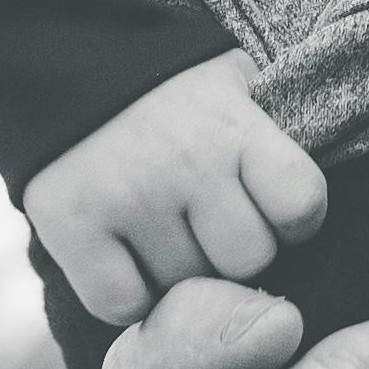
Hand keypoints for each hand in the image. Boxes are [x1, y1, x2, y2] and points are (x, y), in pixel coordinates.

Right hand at [23, 54, 329, 325]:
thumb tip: (303, 224)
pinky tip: (125, 258)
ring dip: (180, 274)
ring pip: (186, 289)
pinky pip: (123, 305)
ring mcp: (127, 196)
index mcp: (234, 124)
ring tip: (164, 232)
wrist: (65, 63)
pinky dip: (126, 294)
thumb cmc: (172, 92)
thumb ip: (270, 145)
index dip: (294, 221)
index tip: (272, 212)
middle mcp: (185, 161)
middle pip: (247, 260)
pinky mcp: (72, 227)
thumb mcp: (235, 88)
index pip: (302, 206)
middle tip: (207, 225)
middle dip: (233, 251)